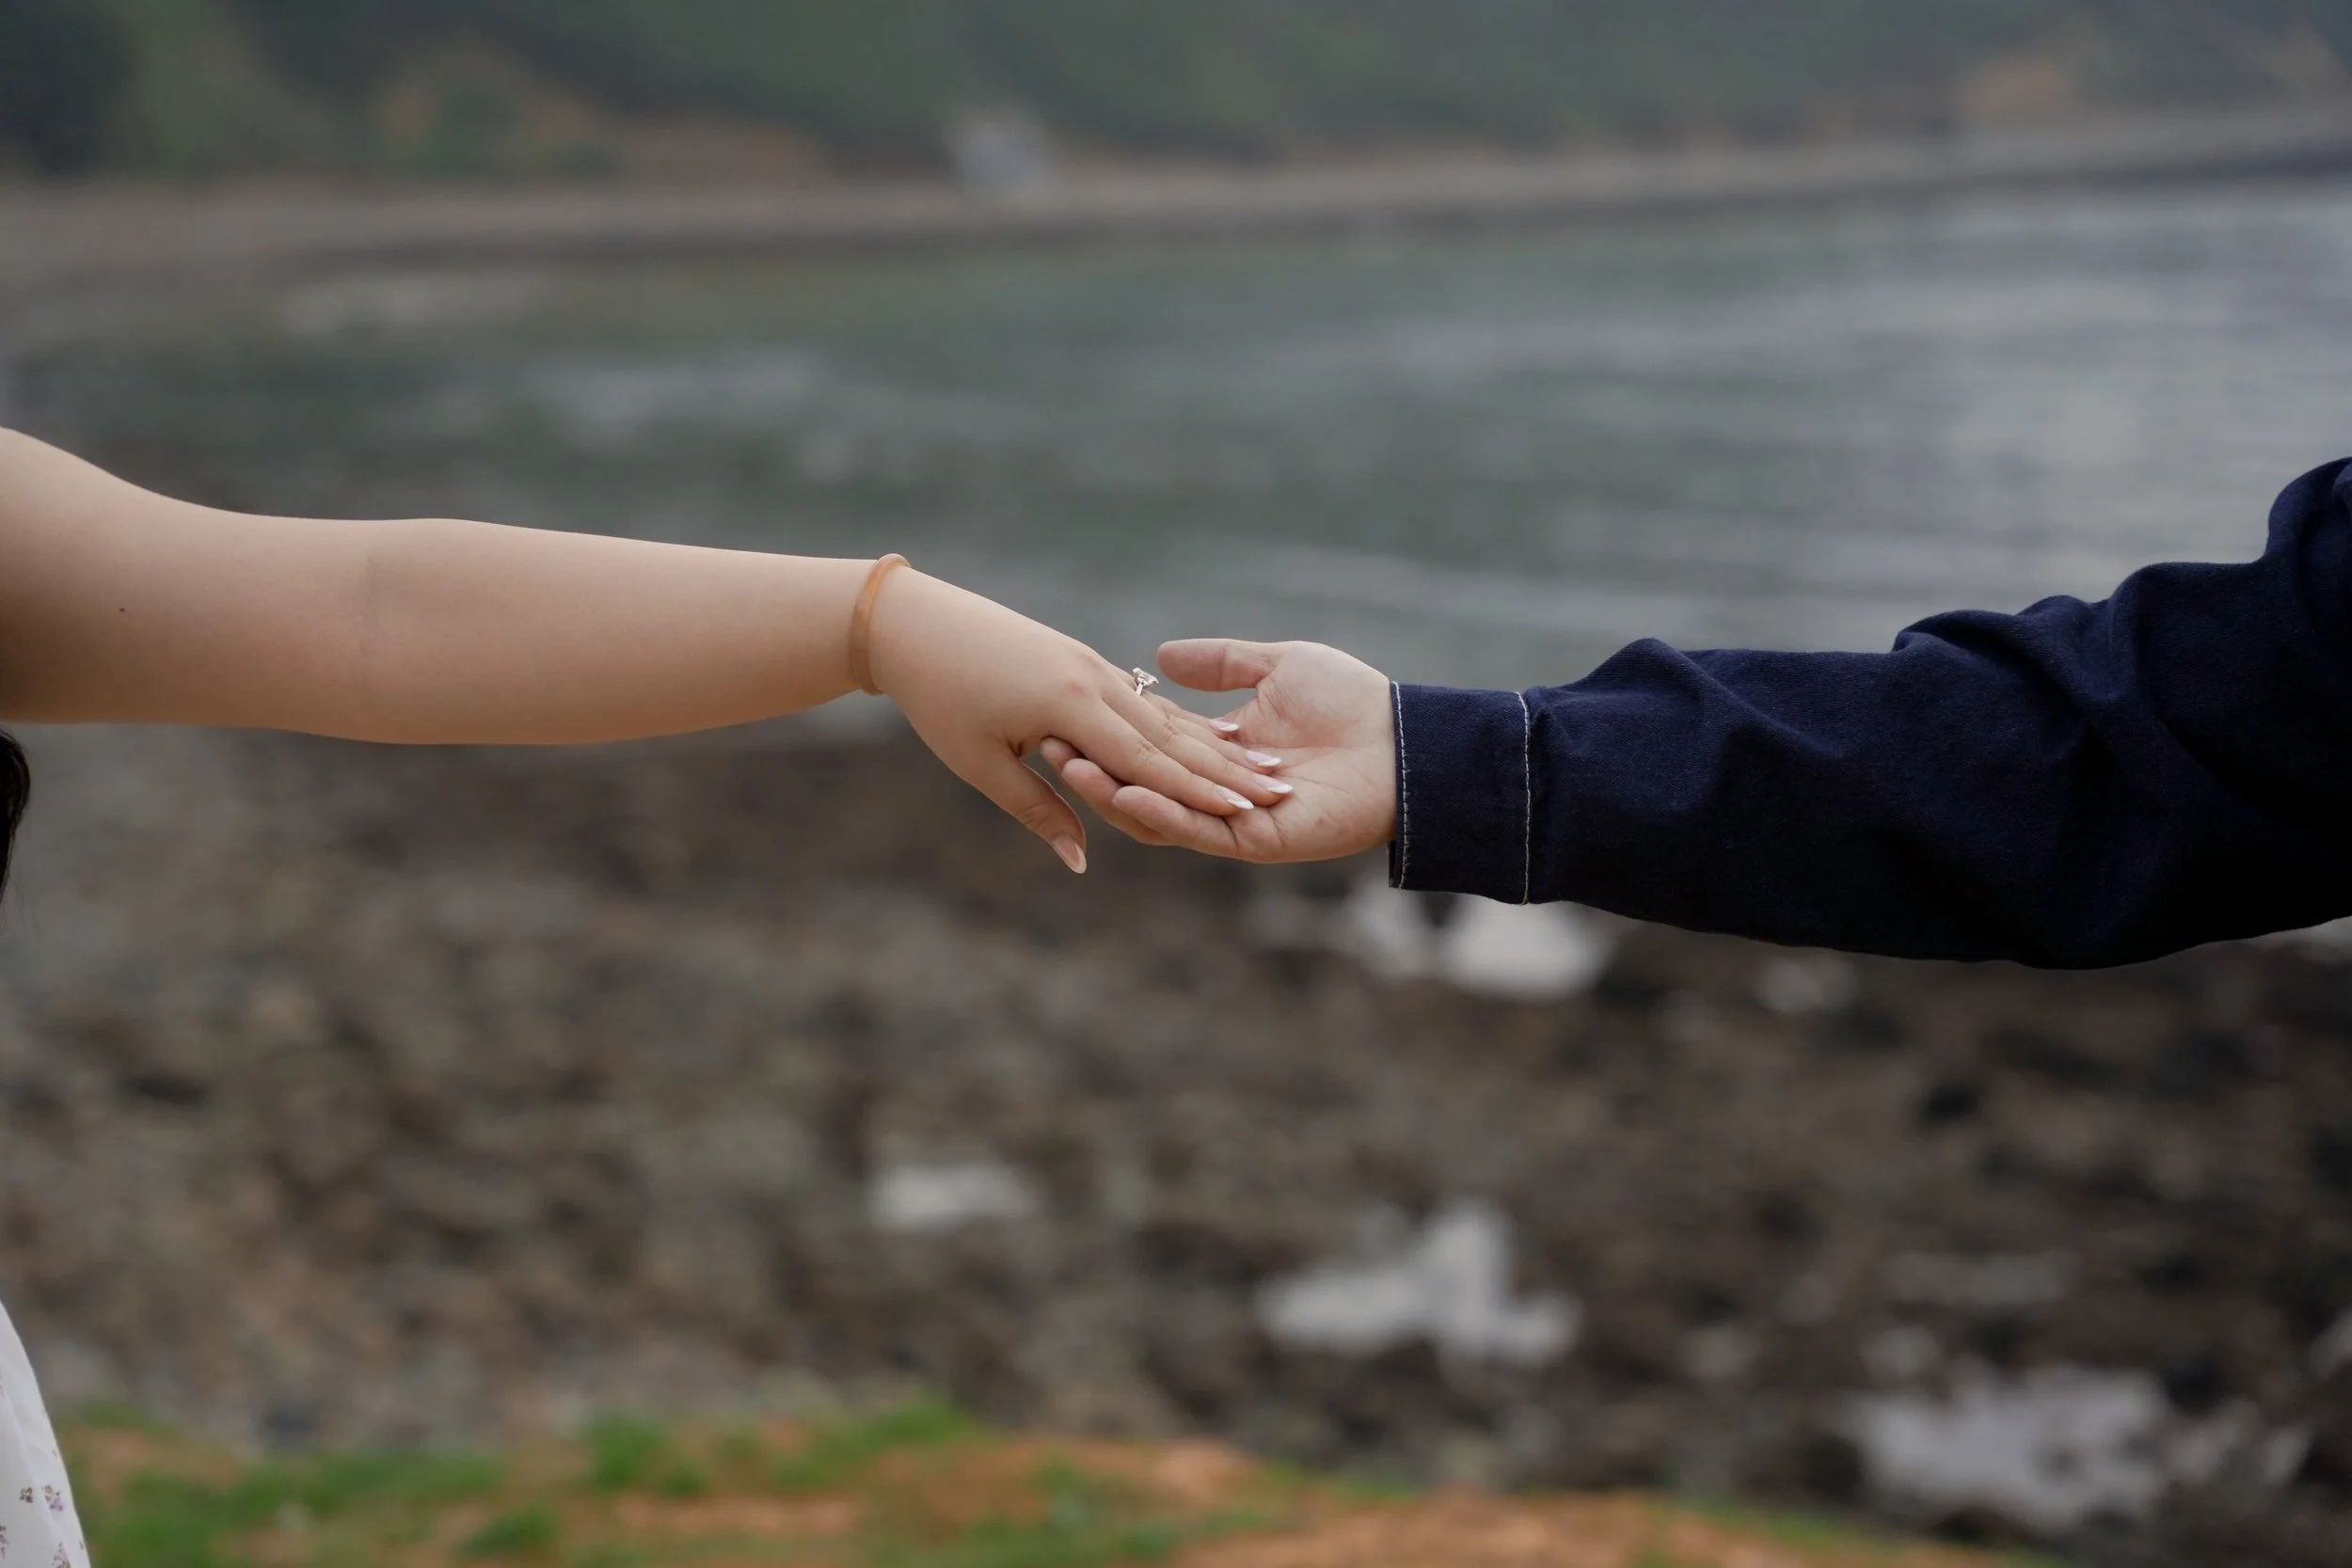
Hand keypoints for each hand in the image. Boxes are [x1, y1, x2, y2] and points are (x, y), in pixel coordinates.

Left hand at [868, 574, 1289, 872]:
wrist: (914, 623)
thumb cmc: (939, 699)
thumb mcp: (981, 764)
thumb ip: (1037, 811)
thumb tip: (1080, 861)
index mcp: (1070, 707)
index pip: (1149, 760)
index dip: (1201, 791)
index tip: (1250, 813)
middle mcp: (1093, 682)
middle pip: (1172, 736)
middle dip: (1226, 769)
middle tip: (1281, 792)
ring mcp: (1092, 666)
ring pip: (1162, 715)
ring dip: (1213, 745)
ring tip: (1262, 766)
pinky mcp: (1083, 660)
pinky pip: (1142, 699)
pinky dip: (1178, 722)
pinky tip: (1211, 733)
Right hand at [1041, 638, 1395, 861]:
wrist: (1402, 742)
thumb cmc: (1350, 702)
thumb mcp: (1276, 667)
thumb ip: (1220, 665)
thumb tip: (1161, 658)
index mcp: (1221, 750)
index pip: (1150, 746)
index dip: (1109, 732)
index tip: (1062, 711)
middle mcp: (1219, 790)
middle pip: (1143, 784)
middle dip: (1095, 767)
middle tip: (1047, 745)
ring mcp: (1234, 820)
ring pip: (1160, 813)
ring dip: (1115, 794)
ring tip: (1071, 769)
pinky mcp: (1255, 842)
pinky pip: (1198, 832)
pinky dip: (1161, 815)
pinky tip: (1127, 795)